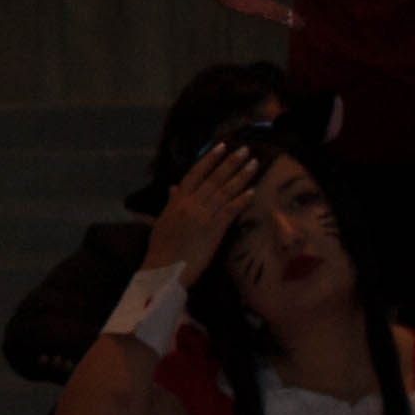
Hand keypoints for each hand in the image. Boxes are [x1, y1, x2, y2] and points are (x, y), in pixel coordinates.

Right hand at [142, 143, 260, 276]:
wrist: (164, 269)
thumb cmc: (161, 248)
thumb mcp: (163, 221)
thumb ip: (171, 203)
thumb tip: (173, 188)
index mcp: (178, 201)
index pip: (195, 173)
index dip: (209, 159)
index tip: (222, 146)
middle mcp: (191, 204)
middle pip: (214, 179)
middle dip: (230, 163)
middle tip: (245, 149)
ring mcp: (203, 215)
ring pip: (225, 191)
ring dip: (241, 176)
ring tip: (253, 164)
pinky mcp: (214, 230)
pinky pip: (230, 211)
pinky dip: (241, 200)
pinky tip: (252, 191)